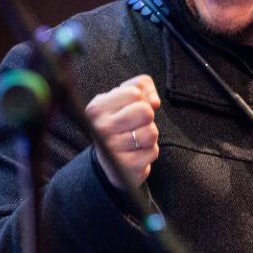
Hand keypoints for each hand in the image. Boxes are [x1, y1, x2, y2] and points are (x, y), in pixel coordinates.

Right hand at [85, 74, 160, 189]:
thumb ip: (141, 86)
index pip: (134, 92)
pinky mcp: (126, 167)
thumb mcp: (121, 97)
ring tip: (136, 138)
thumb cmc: (118, 122)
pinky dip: (149, 151)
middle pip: (145, 111)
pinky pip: (153, 151)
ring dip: (149, 135)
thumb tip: (155, 102)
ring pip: (151, 132)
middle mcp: (101, 128)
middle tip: (135, 125)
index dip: (140, 99)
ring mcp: (112, 149)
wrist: (108, 161)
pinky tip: (137, 152)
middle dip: (147, 117)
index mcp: (97, 108)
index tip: (130, 109)